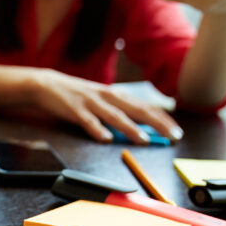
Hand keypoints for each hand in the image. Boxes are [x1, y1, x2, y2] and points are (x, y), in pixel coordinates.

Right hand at [30, 69, 182, 143]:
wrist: (47, 85)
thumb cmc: (78, 97)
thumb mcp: (102, 102)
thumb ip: (119, 114)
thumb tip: (141, 130)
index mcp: (116, 96)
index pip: (146, 107)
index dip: (163, 119)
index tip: (177, 132)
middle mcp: (108, 97)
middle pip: (137, 110)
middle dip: (156, 124)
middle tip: (172, 136)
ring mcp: (91, 103)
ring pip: (114, 116)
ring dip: (130, 128)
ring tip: (143, 140)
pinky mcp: (74, 109)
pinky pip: (87, 121)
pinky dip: (97, 129)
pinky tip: (105, 138)